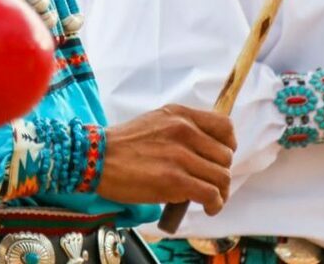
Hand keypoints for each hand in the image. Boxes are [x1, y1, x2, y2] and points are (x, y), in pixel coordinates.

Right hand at [96, 105, 235, 213]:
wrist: (96, 158)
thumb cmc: (123, 145)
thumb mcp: (155, 122)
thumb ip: (182, 129)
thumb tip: (206, 149)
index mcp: (179, 115)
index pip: (225, 126)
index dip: (228, 145)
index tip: (219, 157)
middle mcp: (184, 131)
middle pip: (225, 156)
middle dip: (221, 172)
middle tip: (209, 182)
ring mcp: (180, 156)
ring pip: (222, 176)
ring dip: (220, 192)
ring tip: (209, 198)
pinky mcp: (175, 180)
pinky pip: (211, 194)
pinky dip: (214, 204)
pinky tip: (207, 207)